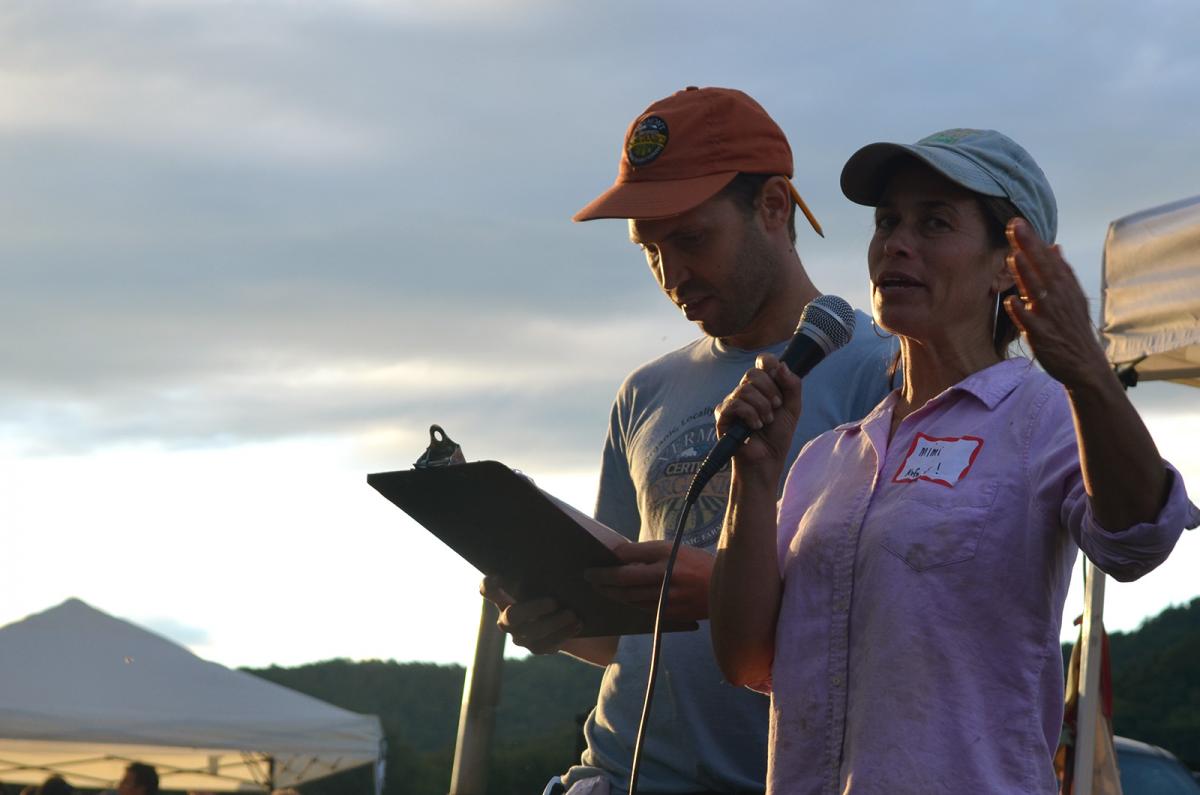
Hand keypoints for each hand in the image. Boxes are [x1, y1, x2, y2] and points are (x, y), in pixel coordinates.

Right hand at [480, 575, 581, 654]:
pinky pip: (547, 645)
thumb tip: (553, 549)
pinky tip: (578, 624)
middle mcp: (507, 618)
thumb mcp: (548, 578)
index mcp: (505, 596)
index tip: (499, 576)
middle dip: (533, 609)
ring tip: (573, 614)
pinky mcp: (536, 647)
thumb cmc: (554, 586)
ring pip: (532, 633)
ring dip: (553, 623)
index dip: (489, 585)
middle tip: (554, 601)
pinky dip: (564, 634)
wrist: (568, 612)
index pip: (488, 590)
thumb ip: (544, 570)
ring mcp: (520, 635)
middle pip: (512, 616)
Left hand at [584, 541, 714, 619]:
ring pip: (630, 597)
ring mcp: (669, 598)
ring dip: (611, 593)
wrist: (727, 588)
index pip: (627, 558)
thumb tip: (618, 559)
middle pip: (624, 581)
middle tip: (588, 578)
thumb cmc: (696, 563)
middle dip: (602, 580)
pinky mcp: (672, 614)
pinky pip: (642, 608)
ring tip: (600, 587)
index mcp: (667, 555)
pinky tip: (620, 597)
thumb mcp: (674, 548)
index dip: (607, 563)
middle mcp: (667, 576)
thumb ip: (646, 553)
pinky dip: (628, 602)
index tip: (593, 564)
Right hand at [713, 353, 802, 477]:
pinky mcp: (722, 415)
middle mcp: (745, 391)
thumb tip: (781, 365)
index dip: (770, 365)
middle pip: (753, 372)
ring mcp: (732, 402)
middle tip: (776, 407)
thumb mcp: (793, 408)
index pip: (763, 360)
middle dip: (770, 390)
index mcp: (763, 386)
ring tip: (766, 422)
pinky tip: (754, 427)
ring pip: (745, 389)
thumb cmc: (778, 436)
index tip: (780, 380)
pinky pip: (735, 404)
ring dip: (762, 407)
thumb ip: (792, 385)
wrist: (767, 459)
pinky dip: (750, 415)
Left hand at [1004, 218, 1110, 389]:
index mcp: (1066, 288)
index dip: (1034, 241)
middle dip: (1029, 247)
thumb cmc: (1073, 328)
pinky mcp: (1043, 337)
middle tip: (1015, 226)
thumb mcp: (1073, 297)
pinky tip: (1011, 301)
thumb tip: (1054, 247)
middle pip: (1044, 269)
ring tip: (1014, 255)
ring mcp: (1051, 317)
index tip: (1019, 222)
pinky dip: (1022, 312)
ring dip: (1027, 274)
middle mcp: (1060, 299)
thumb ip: (1061, 272)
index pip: (1049, 259)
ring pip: (1038, 292)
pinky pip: (1031, 323)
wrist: (1085, 365)